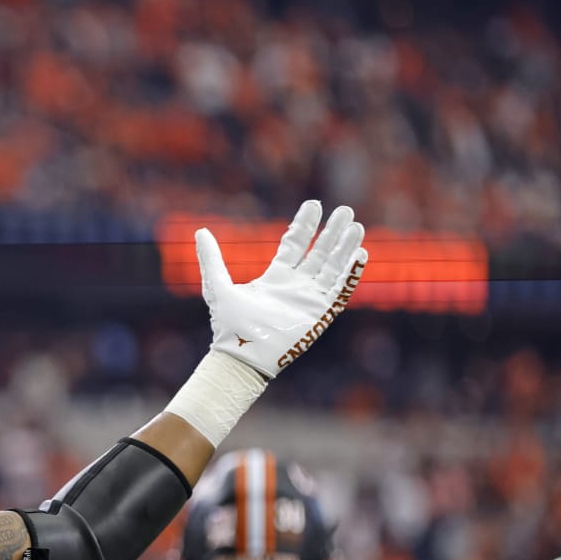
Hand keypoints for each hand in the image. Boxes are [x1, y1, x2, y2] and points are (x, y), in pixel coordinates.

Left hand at [196, 200, 367, 377]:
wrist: (240, 354)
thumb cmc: (228, 325)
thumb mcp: (217, 285)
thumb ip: (212, 259)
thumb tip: (200, 232)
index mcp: (275, 277)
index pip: (295, 245)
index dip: (305, 225)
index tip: (314, 205)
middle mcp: (295, 286)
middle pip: (319, 253)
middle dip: (332, 232)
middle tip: (345, 210)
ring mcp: (309, 300)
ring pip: (333, 268)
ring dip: (345, 248)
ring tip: (356, 226)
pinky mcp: (319, 314)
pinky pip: (340, 291)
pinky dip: (350, 274)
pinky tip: (360, 254)